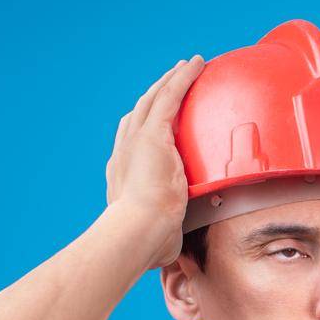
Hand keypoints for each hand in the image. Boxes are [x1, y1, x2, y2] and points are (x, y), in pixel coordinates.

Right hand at [104, 55, 204, 269]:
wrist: (135, 233)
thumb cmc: (145, 244)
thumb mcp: (157, 235)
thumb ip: (165, 235)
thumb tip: (173, 254)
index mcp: (124, 173)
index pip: (134, 141)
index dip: (145, 126)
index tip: (156, 119)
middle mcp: (126, 151)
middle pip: (142, 113)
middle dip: (158, 95)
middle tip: (173, 81)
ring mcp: (136, 140)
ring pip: (156, 99)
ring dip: (172, 81)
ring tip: (188, 67)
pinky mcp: (153, 134)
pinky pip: (170, 96)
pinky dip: (182, 78)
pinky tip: (195, 65)